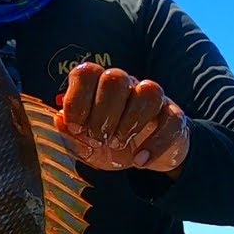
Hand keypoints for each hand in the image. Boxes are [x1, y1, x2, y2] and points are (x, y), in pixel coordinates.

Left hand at [53, 62, 189, 173]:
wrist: (143, 157)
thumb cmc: (108, 143)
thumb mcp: (84, 144)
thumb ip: (69, 133)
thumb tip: (58, 119)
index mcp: (99, 85)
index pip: (87, 72)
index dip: (77, 99)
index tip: (76, 127)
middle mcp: (126, 85)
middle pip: (115, 78)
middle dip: (102, 112)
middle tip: (98, 139)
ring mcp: (153, 99)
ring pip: (147, 92)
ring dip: (129, 122)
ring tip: (118, 145)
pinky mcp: (174, 117)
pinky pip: (171, 120)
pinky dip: (155, 143)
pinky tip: (140, 161)